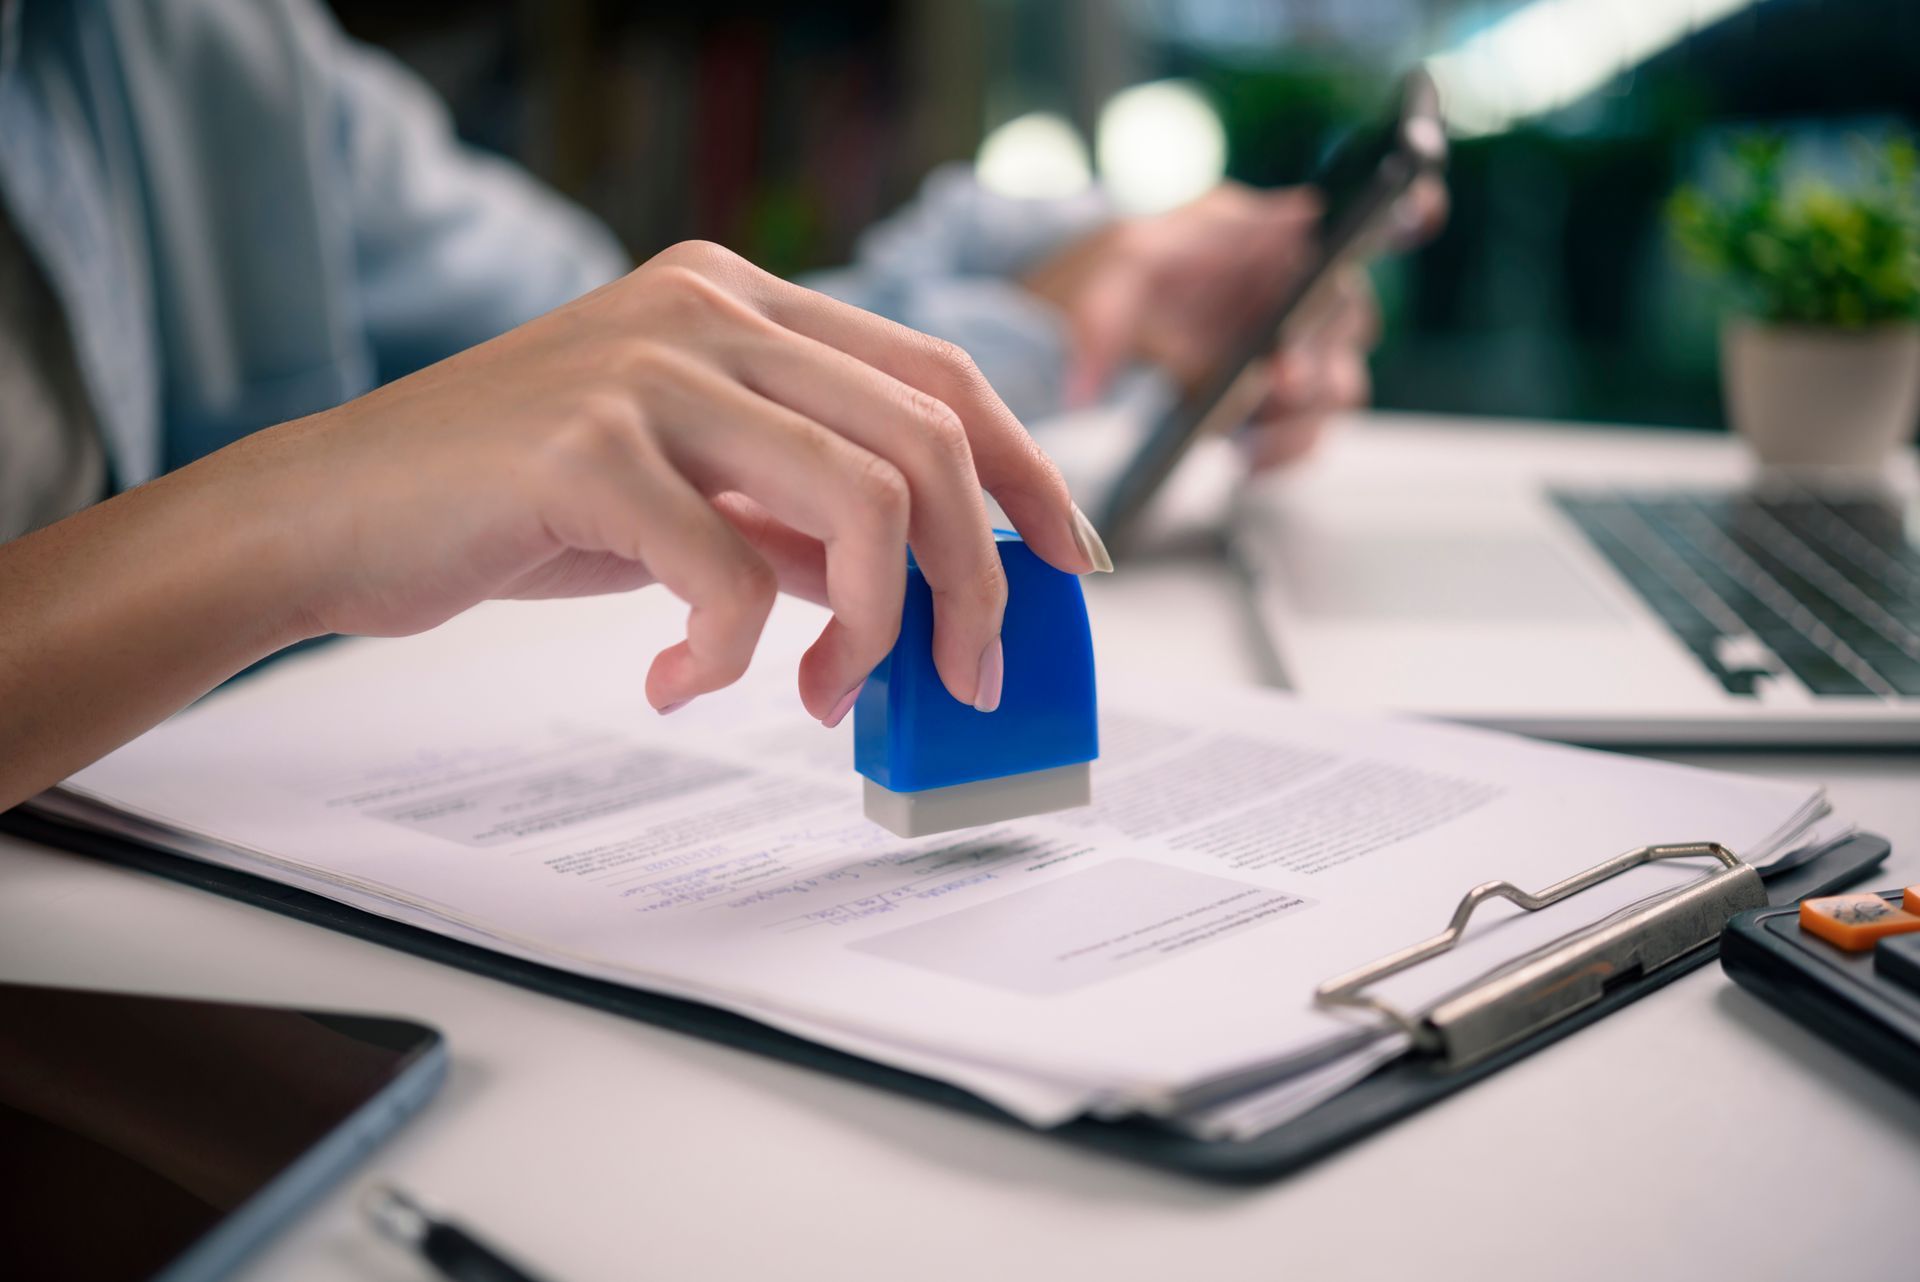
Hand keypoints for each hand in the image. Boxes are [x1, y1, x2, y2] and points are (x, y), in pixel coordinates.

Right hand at [0, 241, 1110, 809]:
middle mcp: (708, 309)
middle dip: (974, 578)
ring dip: (874, 627)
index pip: (938, 374)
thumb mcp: (689, 497)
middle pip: (927, 438)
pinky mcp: (580, 445)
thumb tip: (924, 588)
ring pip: (860, 496)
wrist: (334, 514)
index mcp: (742, 302)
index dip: (1026, 471)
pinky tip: (683, 683)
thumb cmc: (515, 505)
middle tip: (963, 676)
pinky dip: (729, 654)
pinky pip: (724, 572)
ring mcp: (645, 366)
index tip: (1067, 562)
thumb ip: (801, 519)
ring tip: (829, 698)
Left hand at [1023, 178, 1445, 469]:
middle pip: (1352, 320)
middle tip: (1280, 377)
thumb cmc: (1098, 273)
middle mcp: (1296, 288)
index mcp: (1272, 234)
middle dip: (1320, 352)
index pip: (1361, 218)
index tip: (1417, 208)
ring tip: (1248, 442)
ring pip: (1339, 384)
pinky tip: (1242, 460)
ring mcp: (1289, 347)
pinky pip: (1304, 430)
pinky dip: (1282, 449)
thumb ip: (1131, 294)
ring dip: (1301, 416)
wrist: (1066, 323)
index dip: (1411, 209)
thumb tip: (1183, 309)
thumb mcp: (1109, 266)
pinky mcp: (1269, 402)